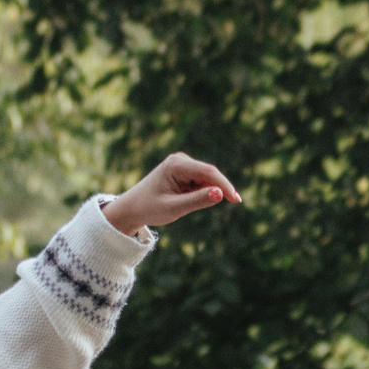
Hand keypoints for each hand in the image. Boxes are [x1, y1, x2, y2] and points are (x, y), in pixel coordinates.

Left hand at [103, 153, 244, 234]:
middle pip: (210, 174)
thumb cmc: (150, 208)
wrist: (132, 207)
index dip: (225, 185)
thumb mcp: (174, 208)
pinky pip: (200, 182)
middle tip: (235, 203)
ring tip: (181, 204)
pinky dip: (200, 192)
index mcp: (176, 165)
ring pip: (206, 178)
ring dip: (205, 192)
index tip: (236, 200)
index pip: (208, 172)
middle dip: (220, 188)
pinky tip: (183, 201)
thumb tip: (220, 194)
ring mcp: (182, 164)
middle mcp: (180, 160)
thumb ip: (197, 201)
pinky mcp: (184, 171)